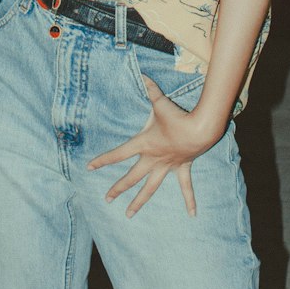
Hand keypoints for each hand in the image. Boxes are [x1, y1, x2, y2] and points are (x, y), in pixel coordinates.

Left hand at [87, 75, 219, 217]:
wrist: (200, 129)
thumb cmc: (178, 116)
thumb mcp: (161, 102)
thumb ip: (150, 88)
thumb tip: (142, 73)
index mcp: (144, 145)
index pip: (119, 153)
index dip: (103, 160)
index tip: (89, 167)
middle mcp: (153, 159)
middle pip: (131, 177)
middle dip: (118, 188)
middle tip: (107, 199)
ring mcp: (167, 166)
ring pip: (150, 188)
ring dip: (139, 201)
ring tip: (129, 215)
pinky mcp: (182, 168)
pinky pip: (185, 187)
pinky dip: (189, 200)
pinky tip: (192, 215)